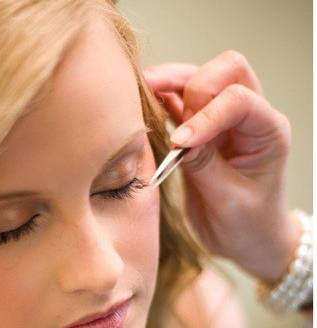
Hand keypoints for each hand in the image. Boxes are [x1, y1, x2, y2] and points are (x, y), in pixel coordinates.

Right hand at [144, 50, 301, 283]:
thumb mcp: (229, 200)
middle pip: (227, 70)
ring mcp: (223, 119)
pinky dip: (162, 97)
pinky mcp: (199, 128)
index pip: (238, 100)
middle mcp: (249, 116)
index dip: (206, 115)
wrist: (246, 240)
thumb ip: (205, 165)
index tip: (180, 142)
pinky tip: (146, 101)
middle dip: (195, 82)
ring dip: (172, 80)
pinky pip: (180, 101)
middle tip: (171, 112)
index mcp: (268, 131)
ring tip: (146, 87)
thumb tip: (179, 139)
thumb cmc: (249, 224)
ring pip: (200, 78)